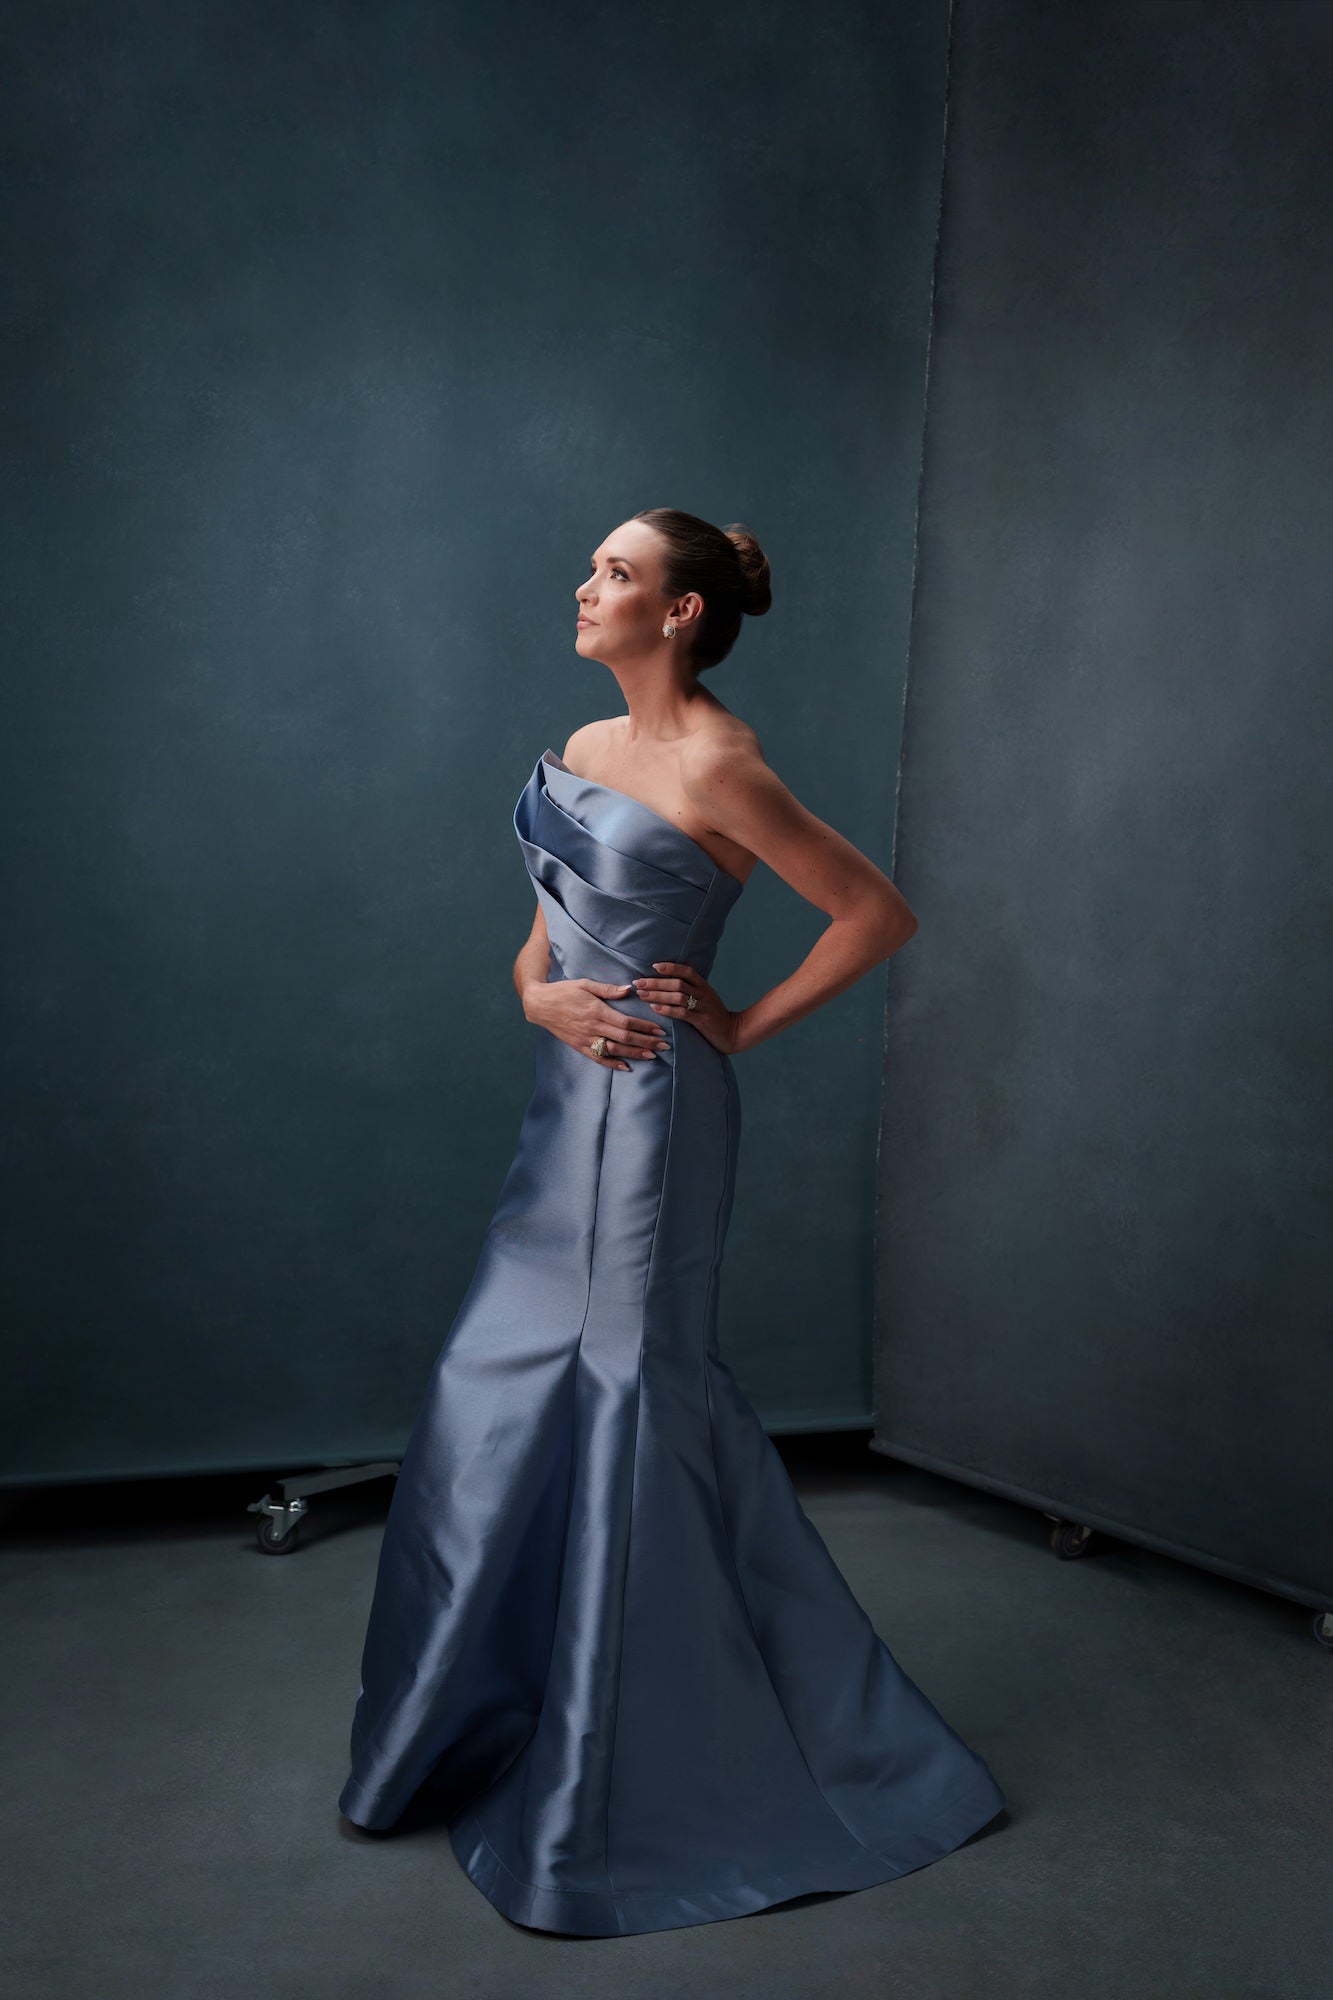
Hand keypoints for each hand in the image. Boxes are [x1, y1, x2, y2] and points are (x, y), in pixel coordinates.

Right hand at [524, 977, 670, 1071]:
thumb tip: (630, 989)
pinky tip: (626, 1067)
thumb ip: (608, 989)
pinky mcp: (579, 1046)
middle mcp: (592, 1027)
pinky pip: (598, 1058)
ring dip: (635, 1053)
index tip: (659, 1029)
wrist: (540, 1005)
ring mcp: (585, 1039)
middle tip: (664, 1045)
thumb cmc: (564, 991)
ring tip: (652, 1055)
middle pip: (625, 1037)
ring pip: (614, 1050)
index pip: (626, 1022)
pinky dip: (613, 1064)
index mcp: (596, 1010)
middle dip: (646, 1041)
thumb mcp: (585, 984)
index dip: (645, 1026)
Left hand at [631, 961, 744, 1055]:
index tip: (654, 966)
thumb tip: (668, 983)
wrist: (733, 1032)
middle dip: (656, 982)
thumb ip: (691, 990)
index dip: (671, 967)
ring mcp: (703, 1007)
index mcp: (704, 986)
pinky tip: (655, 1008)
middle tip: (638, 982)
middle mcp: (703, 993)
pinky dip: (667, 1009)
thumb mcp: (705, 998)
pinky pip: (682, 1013)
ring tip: (642, 995)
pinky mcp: (702, 1021)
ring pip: (678, 996)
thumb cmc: (714, 1015)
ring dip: (658, 995)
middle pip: (678, 983)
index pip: (687, 970)